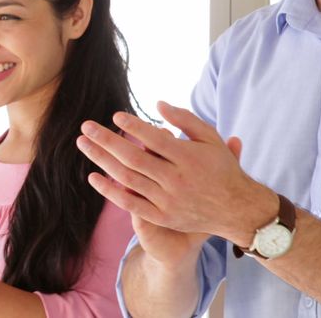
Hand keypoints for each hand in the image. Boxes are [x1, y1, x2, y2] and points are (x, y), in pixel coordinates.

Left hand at [77, 101, 274, 247]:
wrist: (237, 209)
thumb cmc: (222, 168)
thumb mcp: (211, 139)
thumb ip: (186, 119)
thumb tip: (158, 103)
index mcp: (188, 158)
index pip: (153, 139)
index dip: (133, 127)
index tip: (115, 116)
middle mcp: (176, 179)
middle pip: (133, 157)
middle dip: (106, 140)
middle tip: (86, 126)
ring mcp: (167, 200)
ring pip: (127, 179)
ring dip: (102, 160)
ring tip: (83, 144)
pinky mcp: (162, 217)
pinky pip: (130, 204)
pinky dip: (109, 191)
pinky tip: (92, 177)